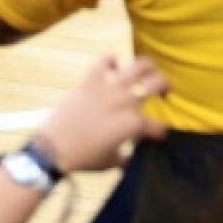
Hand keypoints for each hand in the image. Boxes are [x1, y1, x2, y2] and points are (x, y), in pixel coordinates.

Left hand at [33, 55, 168, 171]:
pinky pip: (105, 60)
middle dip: (166, 87)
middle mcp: (126, 101)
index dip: (160, 133)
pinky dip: (112, 61)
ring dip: (148, 67)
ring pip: (138, 65)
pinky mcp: (91, 79)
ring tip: (148, 73)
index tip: (157, 135)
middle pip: (158, 83)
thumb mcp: (112, 163)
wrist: (55, 148)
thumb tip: (131, 153)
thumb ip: (127, 156)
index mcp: (134, 125)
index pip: (158, 126)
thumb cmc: (85, 158)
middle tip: (164, 94)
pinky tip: (114, 68)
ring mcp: (109, 87)